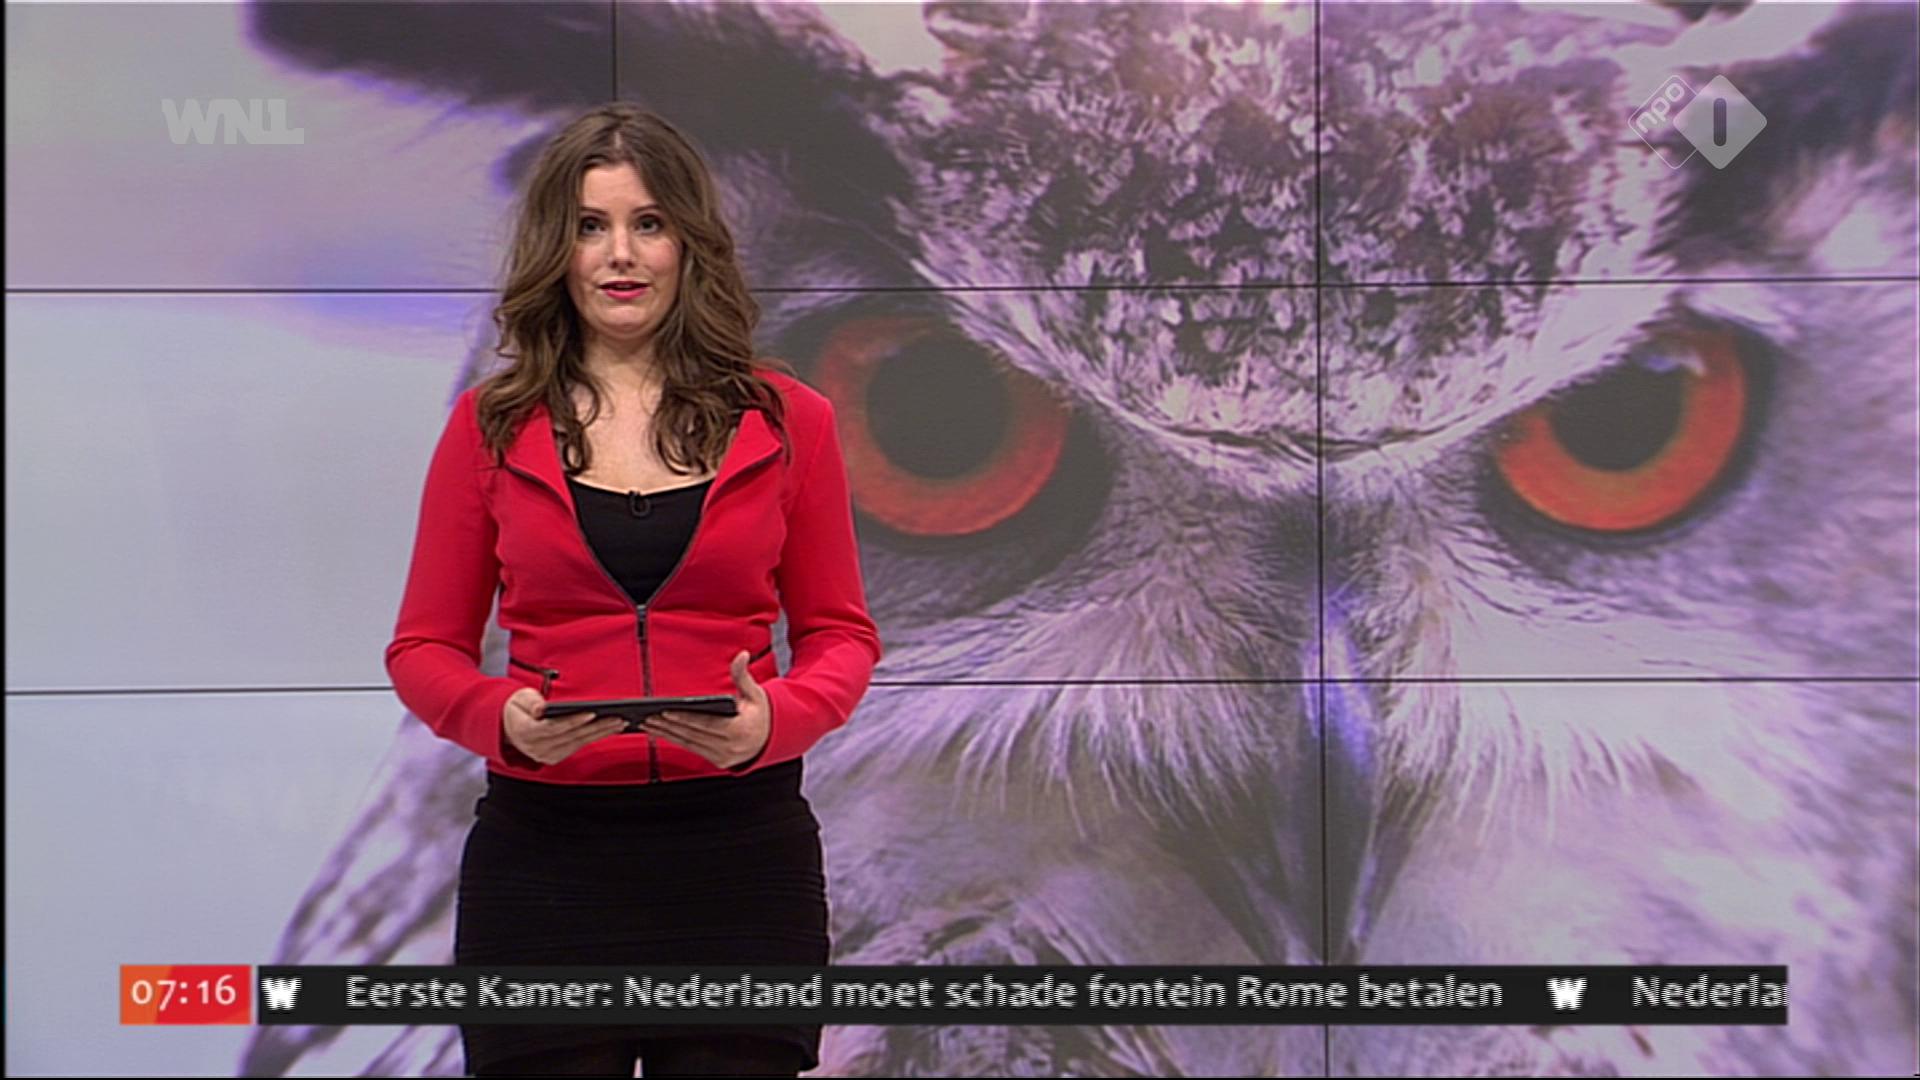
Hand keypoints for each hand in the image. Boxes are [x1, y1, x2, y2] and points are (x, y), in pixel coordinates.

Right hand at [501, 687, 623, 764]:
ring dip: (600, 733)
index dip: (573, 721)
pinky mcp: (554, 758)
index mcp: (525, 732)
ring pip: (577, 743)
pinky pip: (577, 747)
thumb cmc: (516, 708)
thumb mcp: (519, 698)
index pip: (553, 728)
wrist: (506, 726)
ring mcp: (545, 755)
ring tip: (618, 722)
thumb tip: (541, 708)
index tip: (591, 713)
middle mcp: (535, 748)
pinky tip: (608, 729)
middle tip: (616, 717)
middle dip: (595, 727)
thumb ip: (531, 702)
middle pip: (571, 737)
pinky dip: (593, 737)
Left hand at [644, 651, 770, 769]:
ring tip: (649, 724)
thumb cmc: (760, 714)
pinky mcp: (718, 761)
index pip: (706, 723)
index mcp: (739, 729)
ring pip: (689, 743)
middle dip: (668, 725)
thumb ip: (743, 675)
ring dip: (667, 734)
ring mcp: (723, 756)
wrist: (771, 739)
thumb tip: (741, 656)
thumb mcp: (755, 693)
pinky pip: (692, 749)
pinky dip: (675, 740)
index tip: (666, 711)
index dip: (684, 718)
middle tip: (649, 716)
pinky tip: (661, 733)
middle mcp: (730, 746)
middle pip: (693, 734)